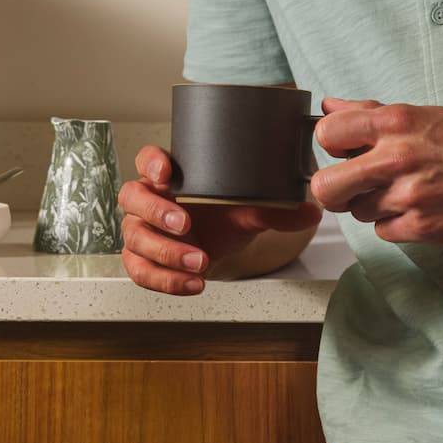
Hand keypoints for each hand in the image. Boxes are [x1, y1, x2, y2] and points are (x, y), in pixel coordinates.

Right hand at [118, 143, 321, 296]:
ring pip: (136, 238)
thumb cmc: (223, 215)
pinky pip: (141, 271)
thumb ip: (274, 209)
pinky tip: (193, 283)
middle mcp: (148, 199)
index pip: (147, 160)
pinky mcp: (143, 260)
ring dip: (166, 252)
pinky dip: (167, 280)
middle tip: (185, 223)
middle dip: (157, 212)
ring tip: (200, 262)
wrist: (219, 245)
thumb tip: (310, 211)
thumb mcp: (248, 209)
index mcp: (168, 175)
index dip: (151, 165)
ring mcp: (141, 230)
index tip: (166, 174)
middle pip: (132, 197)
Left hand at [308, 97, 442, 244]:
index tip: (345, 151)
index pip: (326, 133)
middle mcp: (397, 158)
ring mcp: (409, 196)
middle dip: (334, 188)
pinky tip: (418, 209)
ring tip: (403, 193)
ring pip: (357, 211)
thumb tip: (328, 107)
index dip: (331, 145)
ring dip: (373, 205)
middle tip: (353, 185)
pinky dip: (395, 223)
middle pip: (326, 186)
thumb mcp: (421, 115)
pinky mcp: (422, 228)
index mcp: (394, 123)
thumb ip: (370, 112)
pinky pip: (382, 231)